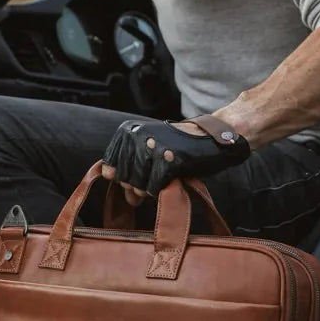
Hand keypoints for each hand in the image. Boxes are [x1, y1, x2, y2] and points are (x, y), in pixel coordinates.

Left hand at [101, 117, 249, 203]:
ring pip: (137, 185)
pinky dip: (161, 189)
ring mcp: (154, 147)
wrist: (210, 137)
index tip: (136, 176)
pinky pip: (154, 187)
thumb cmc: (176, 146)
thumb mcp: (146, 148)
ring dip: (148, 189)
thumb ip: (128, 166)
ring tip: (160, 178)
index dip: (122, 178)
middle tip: (151, 181)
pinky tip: (170, 179)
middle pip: (123, 178)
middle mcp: (138, 136)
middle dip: (135, 187)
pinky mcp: (170, 160)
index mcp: (129, 131)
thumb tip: (118, 190)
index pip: (109, 165)